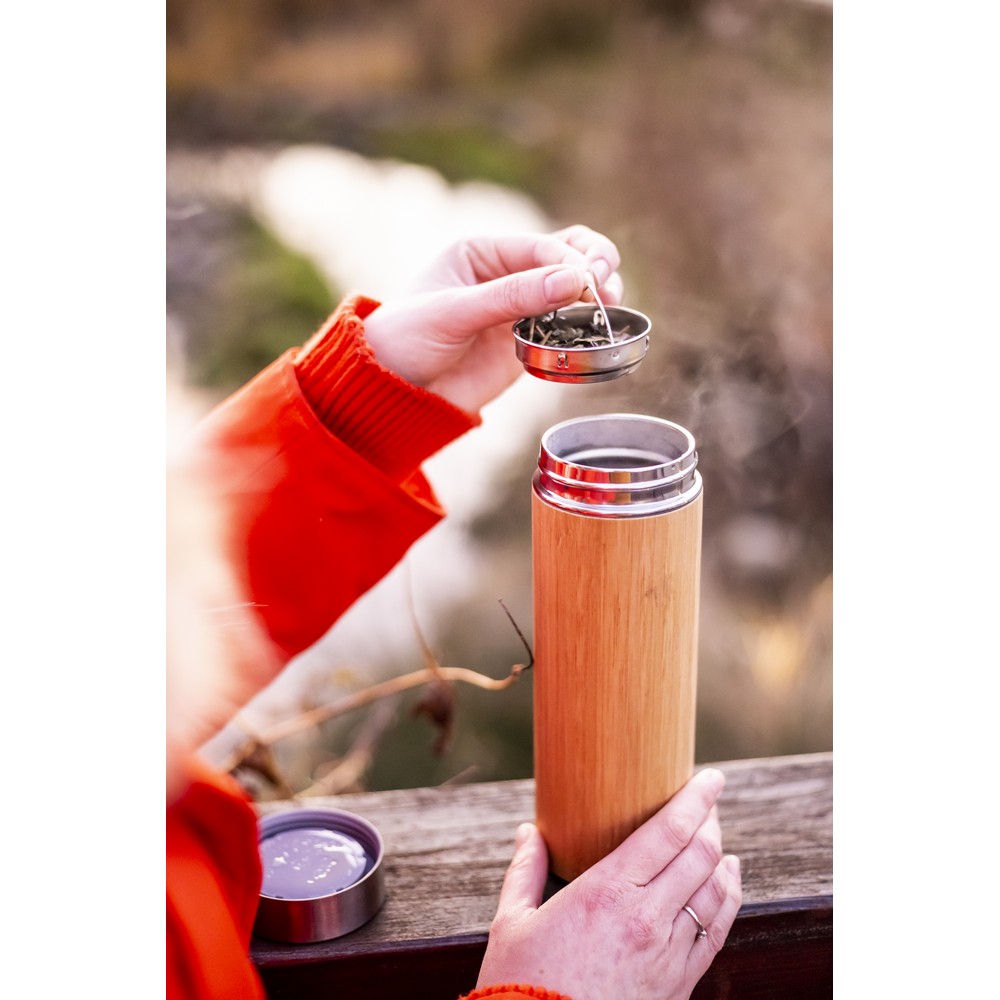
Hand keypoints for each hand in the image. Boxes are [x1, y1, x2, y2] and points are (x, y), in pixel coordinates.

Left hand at [362, 225, 622, 412]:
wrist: (393, 395)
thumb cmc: (407, 340)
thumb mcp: (454, 313)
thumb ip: (511, 297)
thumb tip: (573, 281)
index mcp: (482, 252)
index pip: (540, 246)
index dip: (569, 260)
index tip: (587, 281)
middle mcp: (506, 274)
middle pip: (567, 255)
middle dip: (594, 265)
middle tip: (606, 286)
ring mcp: (520, 309)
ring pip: (573, 290)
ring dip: (598, 293)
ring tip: (610, 305)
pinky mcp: (528, 342)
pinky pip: (567, 328)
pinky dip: (587, 326)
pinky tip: (597, 331)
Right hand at [476, 768, 741, 999]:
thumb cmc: (521, 985)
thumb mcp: (512, 923)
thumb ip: (526, 871)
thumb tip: (528, 832)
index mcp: (606, 893)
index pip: (669, 832)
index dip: (697, 798)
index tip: (711, 778)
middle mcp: (646, 919)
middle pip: (701, 855)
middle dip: (711, 821)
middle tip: (710, 802)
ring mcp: (667, 955)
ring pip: (715, 893)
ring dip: (722, 858)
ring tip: (718, 839)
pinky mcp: (677, 985)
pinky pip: (716, 934)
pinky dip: (728, 901)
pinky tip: (726, 884)